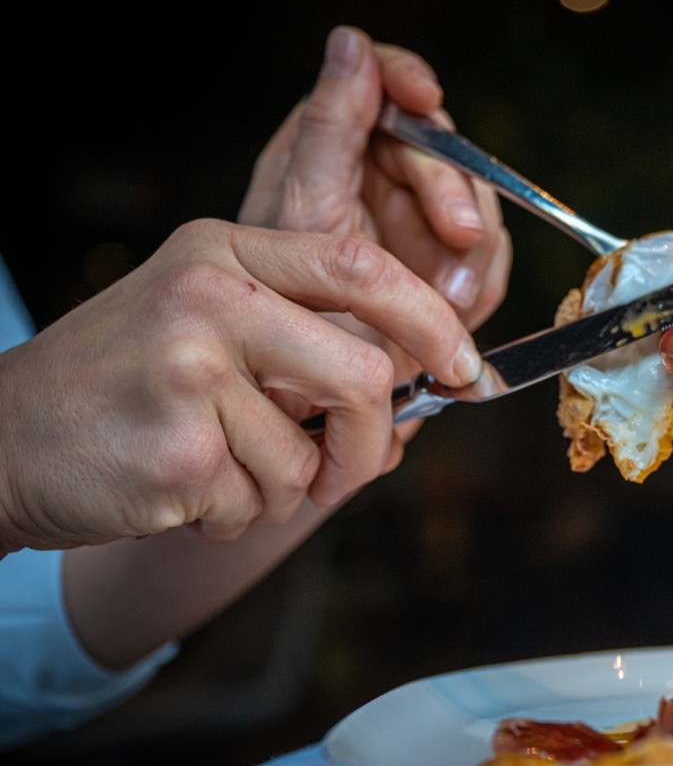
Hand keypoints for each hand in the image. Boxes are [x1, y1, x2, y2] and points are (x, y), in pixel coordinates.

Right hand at [0, 218, 480, 550]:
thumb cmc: (117, 385)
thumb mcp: (198, 319)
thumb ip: (295, 333)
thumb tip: (407, 385)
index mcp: (223, 251)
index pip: (360, 265)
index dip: (429, 320)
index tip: (462, 366)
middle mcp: (208, 298)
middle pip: (360, 374)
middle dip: (368, 441)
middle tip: (350, 470)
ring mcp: (189, 372)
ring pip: (308, 459)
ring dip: (278, 488)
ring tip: (214, 467)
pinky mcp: (178, 452)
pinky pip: (259, 503)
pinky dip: (234, 514)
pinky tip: (179, 489)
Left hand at [239, 25, 510, 338]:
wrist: (309, 400)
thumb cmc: (280, 309)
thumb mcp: (302, 213)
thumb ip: (329, 129)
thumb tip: (351, 44)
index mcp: (335, 148)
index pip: (382, 84)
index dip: (407, 80)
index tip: (425, 98)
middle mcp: (380, 178)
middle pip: (442, 150)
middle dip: (455, 194)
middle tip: (460, 235)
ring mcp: (420, 223)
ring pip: (478, 206)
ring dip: (473, 254)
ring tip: (450, 299)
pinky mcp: (450, 268)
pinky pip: (489, 261)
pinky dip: (480, 286)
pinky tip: (456, 314)